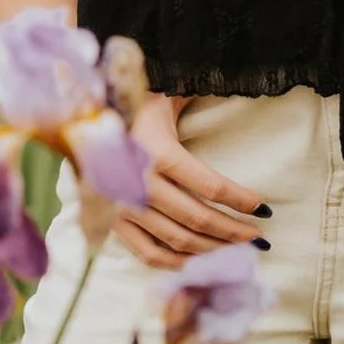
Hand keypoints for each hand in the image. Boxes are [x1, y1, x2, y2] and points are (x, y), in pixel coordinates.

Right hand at [115, 94, 271, 270]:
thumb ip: (195, 96)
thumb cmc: (132, 109)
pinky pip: (147, 253)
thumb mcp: (164, 98)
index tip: (264, 208)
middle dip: (233, 230)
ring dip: (212, 249)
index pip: (209, 185)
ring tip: (236, 250)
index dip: (241, 199)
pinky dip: (175, 262)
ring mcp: (123, 208)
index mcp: (155, 151)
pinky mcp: (112, 224)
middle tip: (257, 237)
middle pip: (197, 218)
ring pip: (177, 240)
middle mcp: (138, 184)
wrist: (80, 123)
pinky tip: (197, 260)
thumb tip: (232, 81)